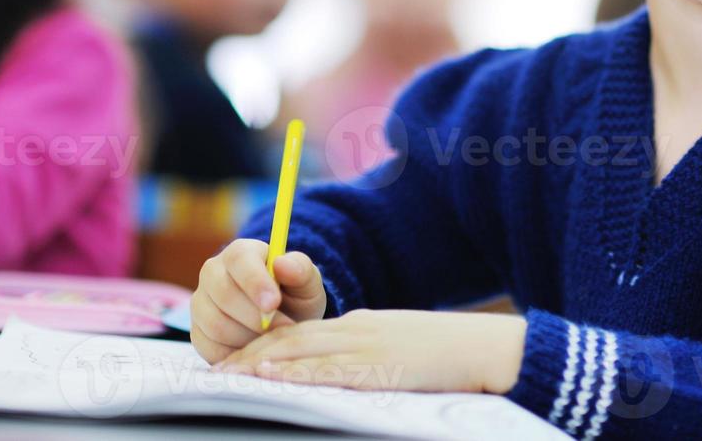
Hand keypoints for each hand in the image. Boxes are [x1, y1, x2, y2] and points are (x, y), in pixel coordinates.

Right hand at [191, 239, 326, 364]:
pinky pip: (209, 348)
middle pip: (224, 295)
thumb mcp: (306, 282)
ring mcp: (201, 303)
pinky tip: (255, 350)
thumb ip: (300, 269)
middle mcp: (213, 273)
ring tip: (272, 339)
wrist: (283, 321)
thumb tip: (282, 263)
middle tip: (283, 329)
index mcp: (240, 252)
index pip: (239, 260)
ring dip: (248, 338)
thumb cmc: (294, 296)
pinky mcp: (197, 332)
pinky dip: (236, 354)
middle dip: (255, 317)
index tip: (273, 304)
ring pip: (215, 324)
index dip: (254, 282)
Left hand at [214, 308, 527, 394]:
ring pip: (301, 350)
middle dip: (251, 354)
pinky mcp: (377, 365)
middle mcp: (357, 330)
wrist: (484, 347)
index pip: (303, 333)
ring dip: (261, 362)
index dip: (267, 345)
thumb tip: (343, 372)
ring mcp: (366, 345)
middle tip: (218, 370)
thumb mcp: (400, 348)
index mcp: (361, 325)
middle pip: (292, 339)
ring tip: (229, 373)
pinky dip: (293, 371)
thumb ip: (370, 354)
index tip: (240, 360)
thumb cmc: (448, 354)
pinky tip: (270, 375)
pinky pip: (327, 368)